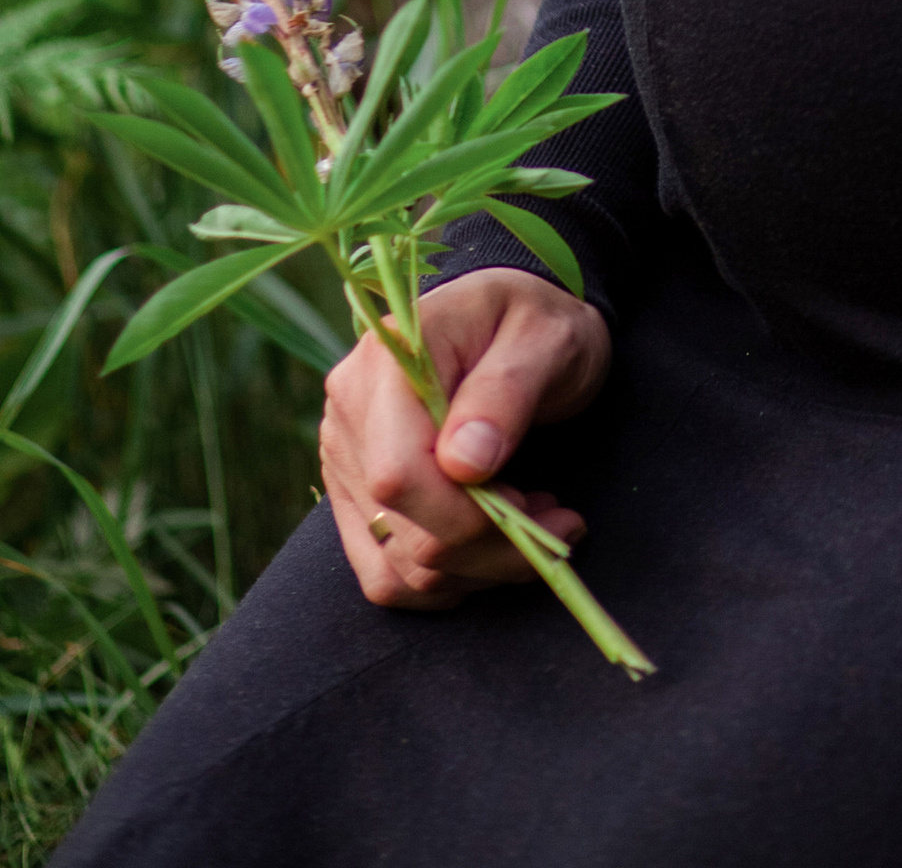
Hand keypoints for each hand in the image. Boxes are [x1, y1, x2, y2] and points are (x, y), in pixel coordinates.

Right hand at [321, 267, 610, 610]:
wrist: (519, 320)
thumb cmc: (539, 322)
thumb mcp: (548, 337)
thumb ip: (507, 391)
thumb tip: (464, 464)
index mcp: (389, 361)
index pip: (397, 474)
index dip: (466, 516)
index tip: (534, 505)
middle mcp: (350, 409)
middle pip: (400, 528)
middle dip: (489, 549)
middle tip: (557, 524)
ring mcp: (344, 455)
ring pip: (395, 565)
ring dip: (475, 568)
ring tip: (532, 523)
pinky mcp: (353, 493)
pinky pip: (384, 574)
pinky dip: (444, 580)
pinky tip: (490, 547)